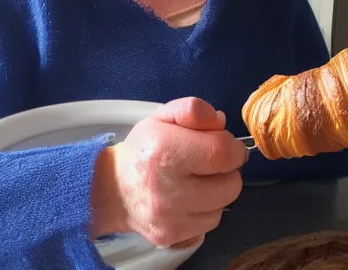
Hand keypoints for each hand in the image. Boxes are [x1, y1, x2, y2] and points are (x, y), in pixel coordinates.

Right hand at [90, 97, 246, 246]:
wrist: (114, 189)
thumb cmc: (144, 148)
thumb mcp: (164, 116)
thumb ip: (194, 111)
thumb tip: (221, 122)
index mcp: (166, 151)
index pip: (222, 152)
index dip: (233, 147)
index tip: (227, 144)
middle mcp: (168, 189)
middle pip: (230, 184)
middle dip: (228, 169)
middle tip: (211, 161)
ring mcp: (170, 219)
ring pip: (224, 205)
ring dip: (219, 189)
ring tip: (199, 179)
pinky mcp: (173, 237)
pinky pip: (210, 222)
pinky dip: (208, 208)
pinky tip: (192, 197)